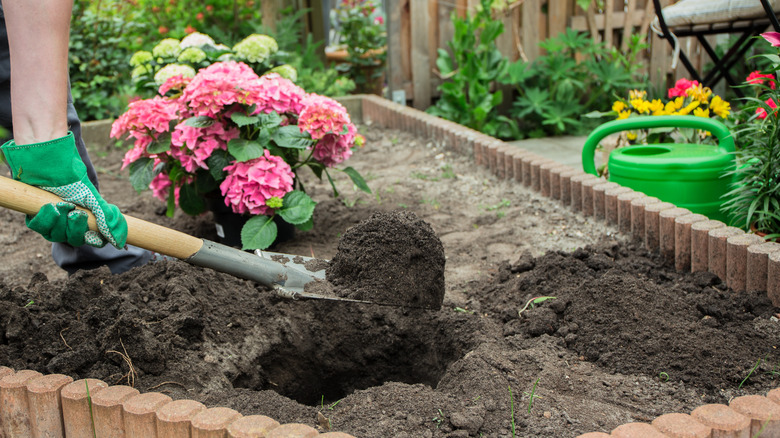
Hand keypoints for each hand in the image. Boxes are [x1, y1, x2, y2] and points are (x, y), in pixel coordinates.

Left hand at [2, 133, 127, 247]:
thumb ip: (106, 218)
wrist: (51, 163)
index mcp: (84, 219)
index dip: (93, 240)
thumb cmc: (73, 178)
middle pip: (73, 240)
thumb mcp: (93, 198)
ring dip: (61, 223)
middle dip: (76, 229)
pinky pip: (39, 227)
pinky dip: (46, 219)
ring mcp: (50, 219)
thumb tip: (119, 240)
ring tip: (63, 205)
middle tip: (77, 213)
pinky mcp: (33, 214)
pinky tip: (50, 206)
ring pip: (55, 235)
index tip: (93, 235)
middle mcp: (67, 222)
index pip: (91, 239)